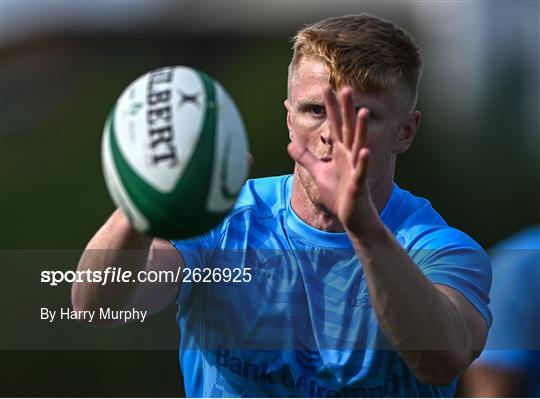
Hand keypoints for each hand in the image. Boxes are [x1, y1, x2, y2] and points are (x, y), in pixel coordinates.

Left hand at [287, 86, 377, 233]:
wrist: (353, 217)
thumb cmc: (339, 194)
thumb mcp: (319, 173)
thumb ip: (305, 157)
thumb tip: (290, 143)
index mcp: (340, 152)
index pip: (334, 125)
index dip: (331, 108)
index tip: (326, 88)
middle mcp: (350, 156)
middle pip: (347, 129)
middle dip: (346, 110)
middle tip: (345, 88)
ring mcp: (356, 169)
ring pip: (358, 146)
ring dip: (361, 130)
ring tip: (363, 112)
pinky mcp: (358, 185)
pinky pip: (361, 172)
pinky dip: (363, 162)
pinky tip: (365, 151)